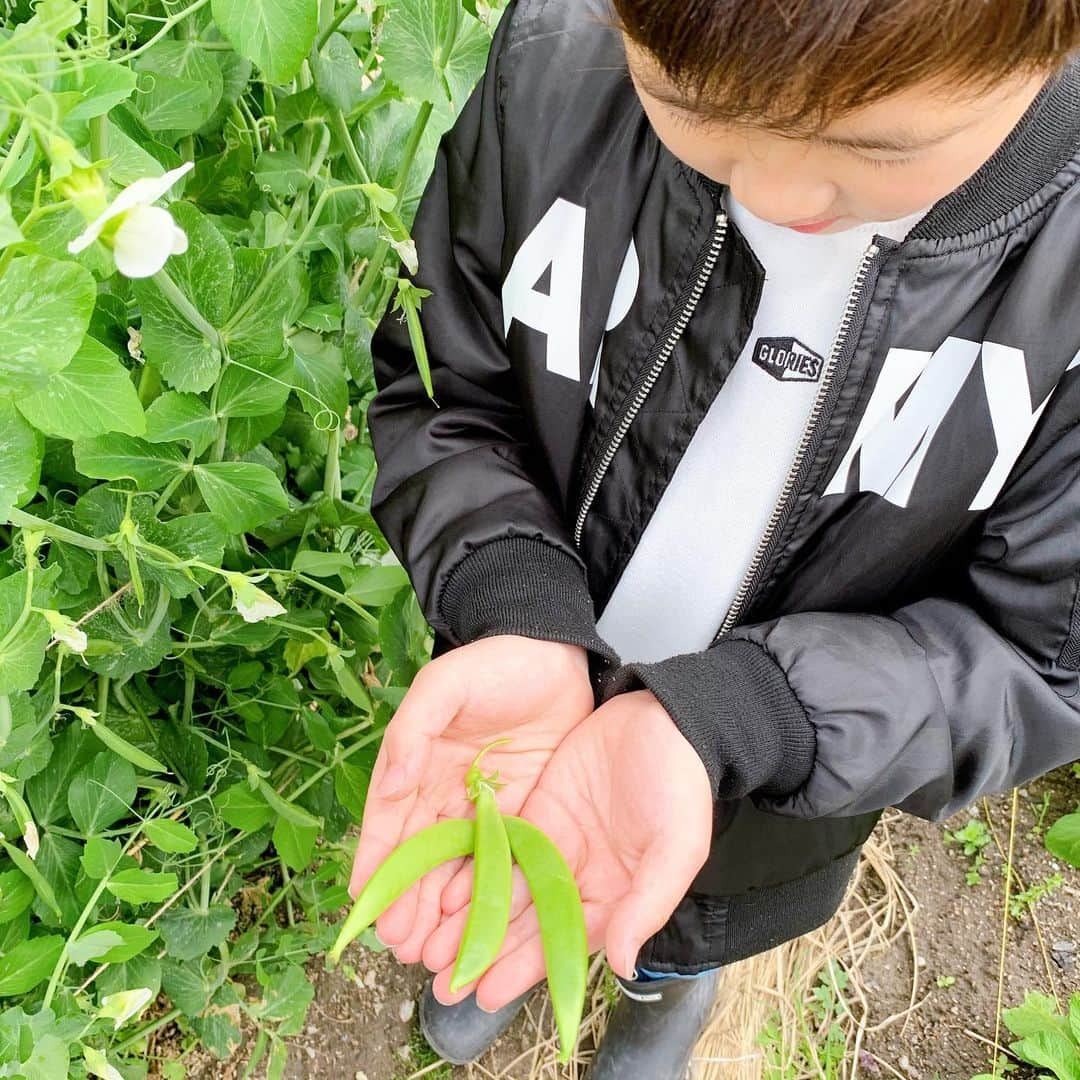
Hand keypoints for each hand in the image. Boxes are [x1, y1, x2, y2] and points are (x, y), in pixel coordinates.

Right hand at [348, 634, 595, 964]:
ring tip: (434, 953)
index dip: (377, 867)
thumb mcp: (443, 685)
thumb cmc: (493, 664)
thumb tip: (390, 784)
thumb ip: (412, 730)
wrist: (555, 654)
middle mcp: (445, 795)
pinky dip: (488, 894)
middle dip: (408, 904)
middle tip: (402, 949)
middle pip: (421, 859)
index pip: (391, 826)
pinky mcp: (524, 814)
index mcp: (417, 766)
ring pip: (458, 870)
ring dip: (443, 912)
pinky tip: (480, 926)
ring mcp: (485, 809)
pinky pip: (503, 861)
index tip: (365, 909)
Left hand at [418, 689, 713, 1008]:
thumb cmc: (682, 783)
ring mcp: (554, 842)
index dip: (523, 969)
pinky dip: (472, 867)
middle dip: (485, 952)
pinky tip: (441, 888)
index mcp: (613, 894)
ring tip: (428, 946)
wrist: (666, 716)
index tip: (483, 993)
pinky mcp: (538, 808)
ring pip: (505, 887)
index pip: (562, 942)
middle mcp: (578, 876)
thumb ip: (648, 905)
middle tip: (440, 981)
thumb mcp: (677, 846)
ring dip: (470, 916)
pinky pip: (499, 844)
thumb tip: (624, 965)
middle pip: (524, 922)